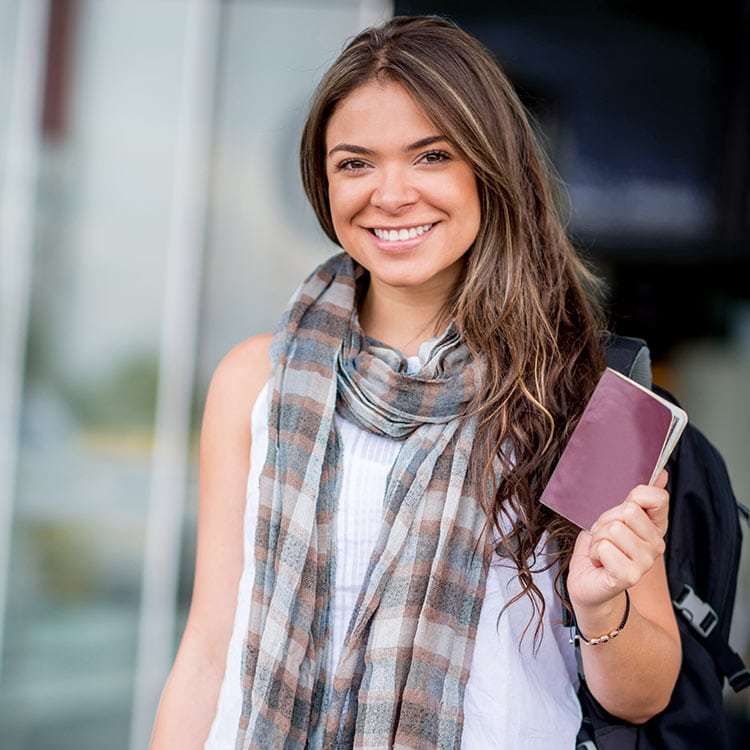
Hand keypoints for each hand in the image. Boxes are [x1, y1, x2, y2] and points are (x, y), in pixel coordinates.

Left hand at [567, 470, 669, 610]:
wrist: (589, 583)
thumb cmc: (602, 549)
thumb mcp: (617, 517)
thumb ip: (638, 498)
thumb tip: (663, 474)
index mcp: (655, 528)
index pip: (658, 498)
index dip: (636, 497)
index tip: (625, 510)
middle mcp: (656, 545)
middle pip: (627, 511)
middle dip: (606, 521)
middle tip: (605, 537)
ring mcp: (645, 562)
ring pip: (613, 529)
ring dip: (598, 538)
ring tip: (602, 550)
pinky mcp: (629, 576)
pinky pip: (604, 547)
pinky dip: (594, 552)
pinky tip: (600, 563)